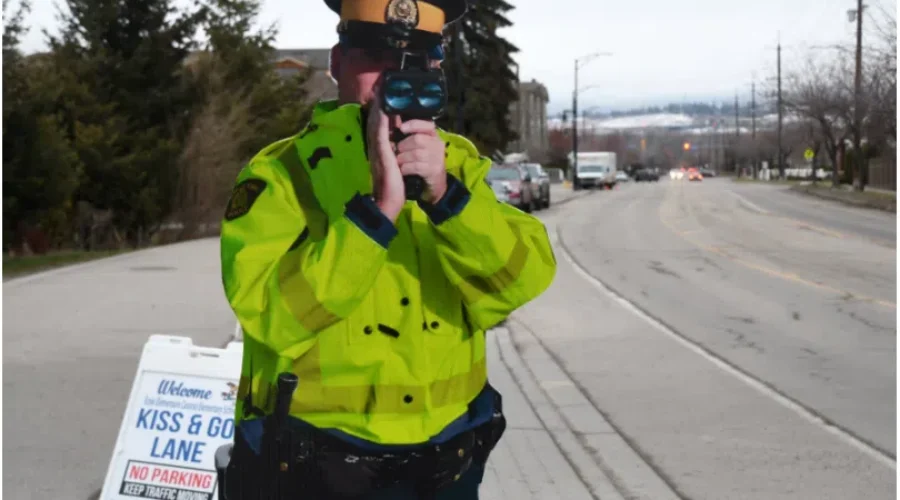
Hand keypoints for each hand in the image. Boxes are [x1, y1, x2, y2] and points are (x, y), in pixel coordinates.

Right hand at [366, 86, 404, 221]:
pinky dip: (381, 118)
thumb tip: (398, 144)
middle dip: (377, 101)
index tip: (381, 92)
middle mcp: (375, 146)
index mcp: (379, 147)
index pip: (378, 123)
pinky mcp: (381, 153)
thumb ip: (394, 152)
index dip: (379, 107)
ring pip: (376, 122)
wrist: (387, 201)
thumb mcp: (394, 164)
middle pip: (374, 118)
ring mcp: (377, 149)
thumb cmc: (392, 185)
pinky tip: (383, 107)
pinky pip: (380, 132)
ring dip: (377, 104)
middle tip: (379, 83)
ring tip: (380, 88)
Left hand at [395, 120, 447, 204]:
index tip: (401, 128)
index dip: (414, 125)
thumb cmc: (421, 161)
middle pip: (418, 139)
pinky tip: (402, 170)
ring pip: (416, 154)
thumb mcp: (418, 146)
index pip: (427, 125)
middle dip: (403, 145)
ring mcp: (438, 158)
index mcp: (433, 135)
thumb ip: (409, 135)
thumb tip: (392, 124)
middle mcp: (438, 145)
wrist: (434, 183)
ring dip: (403, 158)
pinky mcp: (435, 171)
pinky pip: (417, 167)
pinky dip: (406, 168)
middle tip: (396, 151)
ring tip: (397, 162)